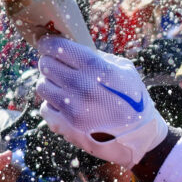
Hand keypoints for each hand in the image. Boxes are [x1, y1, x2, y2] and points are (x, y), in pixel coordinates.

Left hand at [36, 36, 167, 167]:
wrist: (139, 137)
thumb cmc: (133, 100)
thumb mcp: (125, 70)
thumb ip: (98, 58)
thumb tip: (73, 48)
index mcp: (98, 69)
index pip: (60, 48)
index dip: (49, 43)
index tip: (46, 44)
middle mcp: (83, 87)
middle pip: (46, 65)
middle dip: (49, 62)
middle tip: (54, 65)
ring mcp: (72, 109)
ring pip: (42, 86)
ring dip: (49, 84)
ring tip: (62, 87)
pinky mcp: (66, 127)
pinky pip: (45, 108)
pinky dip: (52, 106)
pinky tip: (65, 106)